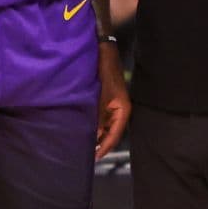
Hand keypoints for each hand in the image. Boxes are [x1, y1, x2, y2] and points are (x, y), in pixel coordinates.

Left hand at [94, 41, 129, 157]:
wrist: (103, 50)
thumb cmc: (104, 70)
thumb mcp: (100, 95)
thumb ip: (98, 116)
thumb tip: (94, 135)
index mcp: (123, 110)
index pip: (115, 135)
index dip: (105, 147)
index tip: (94, 158)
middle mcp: (119, 110)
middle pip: (111, 132)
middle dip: (100, 143)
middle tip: (87, 155)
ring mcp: (113, 105)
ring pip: (105, 126)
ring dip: (97, 134)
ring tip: (84, 145)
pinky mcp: (105, 100)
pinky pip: (101, 117)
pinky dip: (94, 124)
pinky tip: (84, 128)